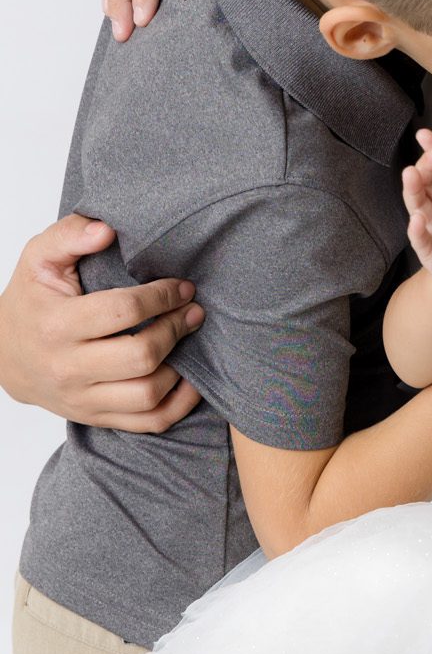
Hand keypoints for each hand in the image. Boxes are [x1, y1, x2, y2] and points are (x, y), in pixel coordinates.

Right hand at [0, 216, 204, 428]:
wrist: (5, 356)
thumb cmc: (31, 302)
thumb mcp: (39, 259)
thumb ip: (70, 236)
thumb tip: (107, 229)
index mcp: (56, 325)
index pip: (122, 311)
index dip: (161, 296)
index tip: (181, 286)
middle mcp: (68, 368)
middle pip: (140, 356)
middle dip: (175, 328)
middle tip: (191, 310)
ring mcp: (83, 398)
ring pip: (147, 395)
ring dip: (180, 366)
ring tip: (187, 337)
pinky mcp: (96, 417)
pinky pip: (149, 423)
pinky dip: (179, 405)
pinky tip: (190, 379)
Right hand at [403, 131, 431, 299]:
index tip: (426, 136)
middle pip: (431, 181)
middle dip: (427, 165)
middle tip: (429, 153)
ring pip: (419, 203)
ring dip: (414, 189)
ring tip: (411, 174)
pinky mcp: (429, 249)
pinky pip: (420, 238)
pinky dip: (417, 229)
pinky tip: (416, 218)